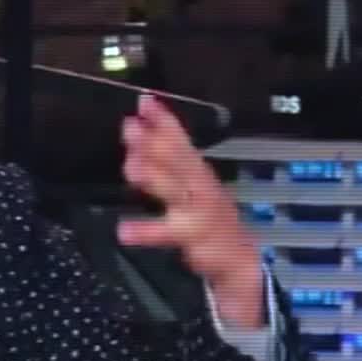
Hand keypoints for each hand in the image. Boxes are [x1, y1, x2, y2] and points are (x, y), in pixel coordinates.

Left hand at [116, 94, 264, 327]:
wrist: (236, 257)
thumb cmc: (205, 215)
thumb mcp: (189, 182)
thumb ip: (167, 154)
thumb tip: (140, 124)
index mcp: (197, 171)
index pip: (181, 139)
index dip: (165, 120)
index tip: (145, 103)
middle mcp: (200, 186)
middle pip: (180, 160)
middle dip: (156, 143)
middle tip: (131, 128)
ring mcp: (200, 212)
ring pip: (179, 191)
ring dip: (156, 177)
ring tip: (131, 168)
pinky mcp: (196, 238)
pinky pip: (170, 235)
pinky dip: (148, 231)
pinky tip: (125, 230)